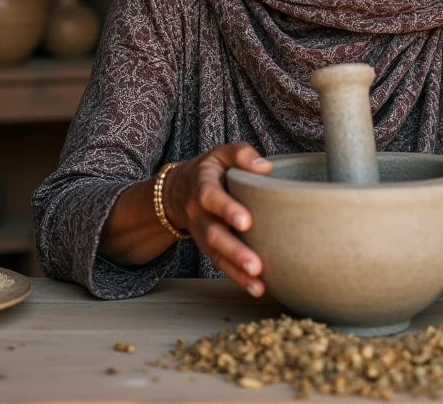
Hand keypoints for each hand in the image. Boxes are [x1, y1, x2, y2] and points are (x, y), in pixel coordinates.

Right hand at [163, 143, 272, 296]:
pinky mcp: (210, 248)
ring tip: (257, 282)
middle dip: (234, 250)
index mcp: (202, 186)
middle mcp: (199, 214)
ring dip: (236, 271)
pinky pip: (222, 265)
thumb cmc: (211, 170)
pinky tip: (257, 288)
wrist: (178, 191)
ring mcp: (203, 234)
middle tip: (254, 264)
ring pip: (216, 255)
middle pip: (213, 234)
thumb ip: (241, 154)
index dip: (226, 209)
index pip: (211, 197)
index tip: (246, 221)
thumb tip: (265, 167)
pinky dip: (238, 278)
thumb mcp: (221, 154)